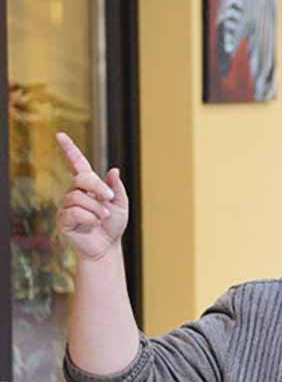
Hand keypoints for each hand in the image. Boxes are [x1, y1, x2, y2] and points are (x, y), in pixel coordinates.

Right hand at [56, 133, 128, 260]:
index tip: (60, 135)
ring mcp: (67, 205)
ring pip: (79, 197)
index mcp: (90, 186)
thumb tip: (114, 170)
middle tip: (109, 199)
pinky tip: (92, 224)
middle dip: (98, 187)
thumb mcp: (121, 204)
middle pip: (82, 178)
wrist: (107, 246)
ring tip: (102, 217)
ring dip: (96, 208)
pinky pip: (74, 212)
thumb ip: (116, 188)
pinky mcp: (63, 219)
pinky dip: (89, 218)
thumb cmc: (113, 225)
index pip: (78, 163)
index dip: (69, 149)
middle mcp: (75, 192)